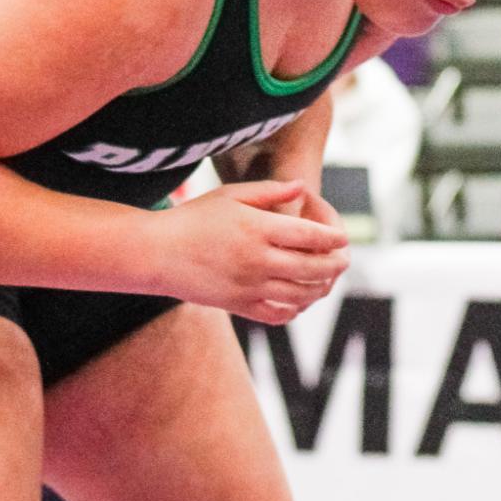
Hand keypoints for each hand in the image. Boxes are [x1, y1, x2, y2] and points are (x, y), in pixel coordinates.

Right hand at [155, 178, 349, 323]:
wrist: (157, 253)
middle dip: (335, 264)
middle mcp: (258, 259)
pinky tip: (299, 300)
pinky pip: (278, 313)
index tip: (343, 239)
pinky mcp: (240, 306)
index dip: (333, 238)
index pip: (311, 235)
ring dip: (320, 288)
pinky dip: (295, 309)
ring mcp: (250, 286)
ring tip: (326, 280)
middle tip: (344, 261)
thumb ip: (270, 192)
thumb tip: (302, 186)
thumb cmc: (194, 218)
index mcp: (258, 228)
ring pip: (300, 293)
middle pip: (313, 267)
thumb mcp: (231, 195)